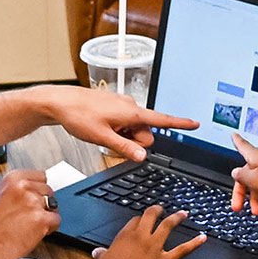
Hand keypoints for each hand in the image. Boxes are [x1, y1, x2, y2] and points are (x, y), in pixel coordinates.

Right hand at [0, 170, 60, 258]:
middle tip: (29, 215)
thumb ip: (18, 189)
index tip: (36, 197)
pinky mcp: (41, 218)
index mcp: (14, 179)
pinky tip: (36, 230)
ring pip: (54, 205)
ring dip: (46, 215)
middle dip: (43, 203)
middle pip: (49, 190)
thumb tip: (34, 188)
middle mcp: (24, 187)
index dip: (39, 190)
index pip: (41, 176)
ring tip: (30, 223)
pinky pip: (56, 220)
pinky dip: (50, 227)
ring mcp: (33, 202)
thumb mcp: (0, 196)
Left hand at [42, 86, 198, 160]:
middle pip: (145, 133)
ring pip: (134, 130)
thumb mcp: (101, 137)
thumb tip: (142, 156)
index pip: (161, 120)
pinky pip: (124, 124)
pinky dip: (117, 130)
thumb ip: (124, 147)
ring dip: (124, 136)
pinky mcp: (115, 108)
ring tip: (103, 132)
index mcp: (131, 112)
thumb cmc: (78, 115)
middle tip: (112, 139)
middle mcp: (130, 107)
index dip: (180, 124)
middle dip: (134, 141)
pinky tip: (102, 128)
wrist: (60, 102)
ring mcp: (123, 107)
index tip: (196, 124)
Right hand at [91, 206, 205, 258]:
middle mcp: (141, 236)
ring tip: (183, 214)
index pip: (136, 220)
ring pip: (168, 225)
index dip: (141, 220)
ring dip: (176, 217)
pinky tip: (202, 237)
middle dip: (157, 210)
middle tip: (162, 209)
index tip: (143, 221)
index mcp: (125, 235)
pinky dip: (194, 243)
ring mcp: (154, 247)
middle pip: (151, 216)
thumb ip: (103, 252)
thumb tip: (99, 252)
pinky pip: (183, 249)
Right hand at [230, 133, 257, 214]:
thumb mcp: (254, 179)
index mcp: (254, 156)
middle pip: (247, 175)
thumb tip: (234, 172)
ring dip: (255, 199)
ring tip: (256, 211)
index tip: (233, 135)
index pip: (242, 145)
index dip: (237, 141)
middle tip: (238, 206)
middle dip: (242, 192)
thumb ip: (241, 176)